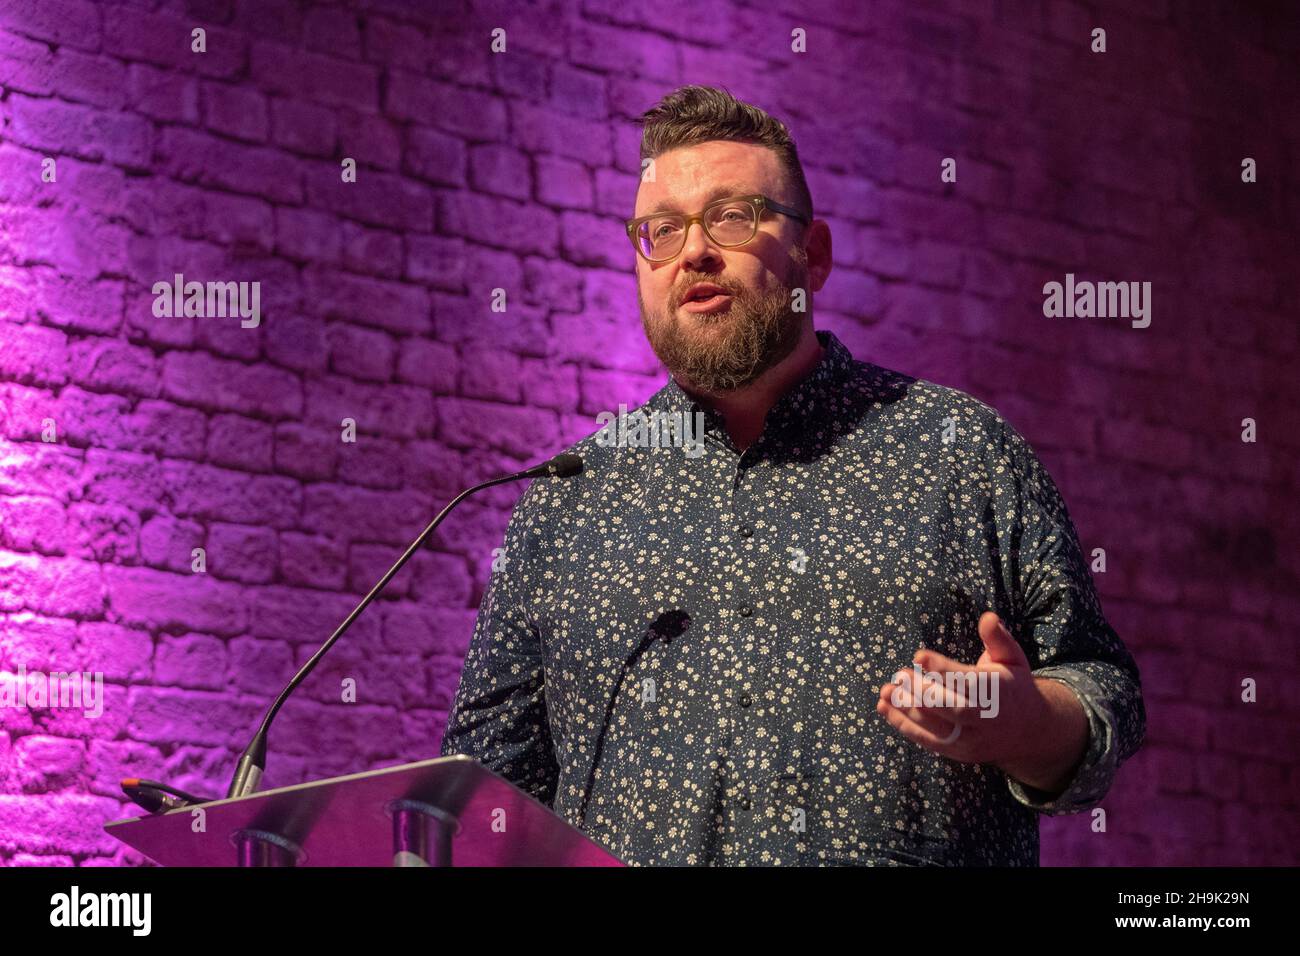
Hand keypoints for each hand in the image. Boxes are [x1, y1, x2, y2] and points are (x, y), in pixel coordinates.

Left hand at [875, 611, 1080, 789]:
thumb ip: (998, 638)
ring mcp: (973, 739)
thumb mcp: (1013, 658)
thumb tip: (988, 616)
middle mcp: (988, 718)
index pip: (969, 681)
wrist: (1031, 731)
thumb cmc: (1013, 685)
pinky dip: (904, 726)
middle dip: (923, 692)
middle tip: (899, 674)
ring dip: (907, 710)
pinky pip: (929, 741)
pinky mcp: (960, 752)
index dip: (943, 669)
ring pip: (938, 728)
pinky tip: (885, 708)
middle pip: (953, 708)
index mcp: (1000, 692)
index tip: (919, 655)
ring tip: (885, 691)